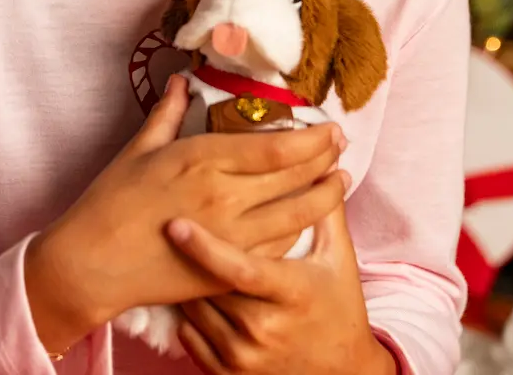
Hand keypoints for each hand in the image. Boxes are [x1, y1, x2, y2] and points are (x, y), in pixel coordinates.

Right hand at [25, 75, 346, 353]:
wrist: (92, 264)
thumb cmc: (110, 202)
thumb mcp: (139, 150)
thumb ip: (168, 113)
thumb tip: (182, 81)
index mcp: (202, 159)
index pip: (276, 146)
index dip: (311, 138)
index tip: (329, 128)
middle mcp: (224, 197)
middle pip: (294, 176)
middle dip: (325, 159)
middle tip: (341, 146)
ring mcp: (231, 236)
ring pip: (297, 214)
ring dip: (325, 196)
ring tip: (341, 181)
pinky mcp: (228, 269)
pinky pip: (277, 247)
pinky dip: (298, 230)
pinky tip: (306, 219)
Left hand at [169, 199, 396, 374]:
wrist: (341, 372)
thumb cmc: (338, 307)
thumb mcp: (337, 260)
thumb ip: (324, 211)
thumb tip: (322, 158)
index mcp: (292, 292)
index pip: (241, 268)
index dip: (205, 248)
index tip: (175, 224)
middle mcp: (265, 327)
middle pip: (211, 283)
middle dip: (193, 255)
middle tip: (172, 226)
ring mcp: (244, 354)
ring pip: (195, 308)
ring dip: (186, 282)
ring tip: (181, 259)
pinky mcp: (228, 373)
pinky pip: (189, 336)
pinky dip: (188, 314)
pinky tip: (190, 294)